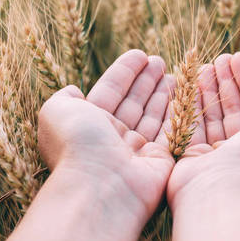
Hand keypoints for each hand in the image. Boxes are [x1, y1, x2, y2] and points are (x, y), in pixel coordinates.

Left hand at [14, 50, 174, 240]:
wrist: (101, 186)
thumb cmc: (77, 144)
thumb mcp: (56, 110)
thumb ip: (64, 97)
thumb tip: (74, 90)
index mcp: (89, 124)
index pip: (111, 91)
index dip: (125, 72)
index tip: (140, 55)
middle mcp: (113, 137)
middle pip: (134, 101)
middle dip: (147, 80)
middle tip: (160, 61)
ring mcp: (137, 150)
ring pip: (153, 115)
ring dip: (163, 93)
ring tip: (176, 74)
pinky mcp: (160, 161)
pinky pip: (170, 132)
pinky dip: (177, 113)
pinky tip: (183, 95)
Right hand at [161, 52, 239, 240]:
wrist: (227, 187)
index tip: (238, 56)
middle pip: (235, 109)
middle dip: (227, 82)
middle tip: (219, 58)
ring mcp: (217, 158)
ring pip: (212, 116)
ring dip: (209, 89)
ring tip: (202, 66)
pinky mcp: (191, 159)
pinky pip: (191, 126)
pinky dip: (190, 105)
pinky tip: (188, 85)